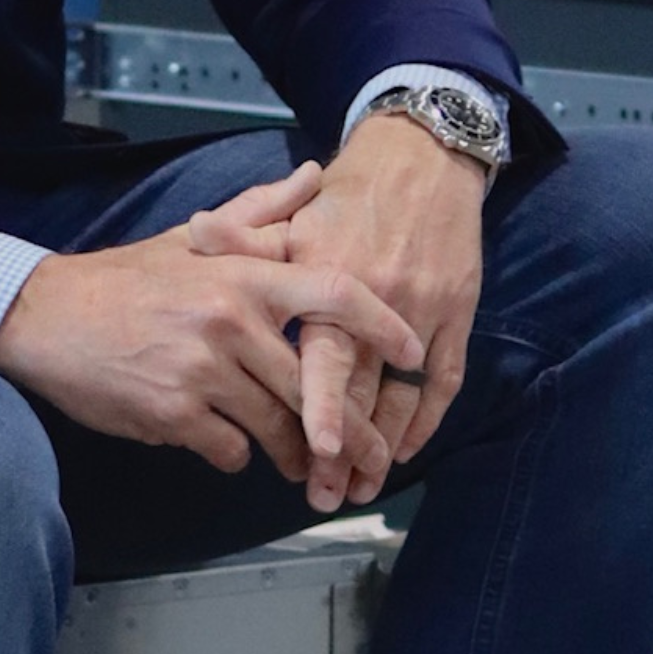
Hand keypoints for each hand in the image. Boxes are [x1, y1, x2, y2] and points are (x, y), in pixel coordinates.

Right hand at [0, 172, 421, 486]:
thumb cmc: (126, 279)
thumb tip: (314, 175)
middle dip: (348, 430)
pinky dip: (233, 454)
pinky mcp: (173, 414)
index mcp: (240, 275)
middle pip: (313, 386)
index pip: (332, 294)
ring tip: (306, 467)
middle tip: (371, 457)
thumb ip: (260, 211)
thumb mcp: (193, 238)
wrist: (46, 317)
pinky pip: (229, 450)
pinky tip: (224, 444)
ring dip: (296, 453)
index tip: (413, 350)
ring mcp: (201, 370)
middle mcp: (229, 320)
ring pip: (277, 428)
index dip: (382, 324)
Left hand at [189, 116, 485, 513]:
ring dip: (385, 446)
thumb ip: (246, 236)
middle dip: (349, 449)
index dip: (324, 404)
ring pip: (407, 394)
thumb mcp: (296, 216)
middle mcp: (386, 296)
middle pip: (367, 390)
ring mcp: (427, 308)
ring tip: (359, 487)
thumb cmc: (349, 195)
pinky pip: (445, 379)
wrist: (423, 158)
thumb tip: (195, 233)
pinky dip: (426, 419)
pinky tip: (403, 447)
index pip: (331, 354)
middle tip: (325, 494)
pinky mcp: (457, 313)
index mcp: (337, 275)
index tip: (316, 450)